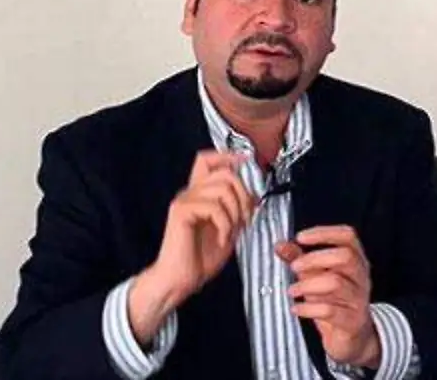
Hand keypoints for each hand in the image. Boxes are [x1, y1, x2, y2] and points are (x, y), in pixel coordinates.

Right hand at [128, 151, 255, 343]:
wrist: (181, 280)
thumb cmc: (200, 258)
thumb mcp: (229, 230)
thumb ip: (239, 211)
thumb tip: (255, 195)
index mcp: (200, 195)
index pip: (207, 160)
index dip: (227, 156)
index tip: (245, 160)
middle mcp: (190, 193)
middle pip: (224, 173)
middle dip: (243, 194)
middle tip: (245, 219)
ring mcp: (184, 201)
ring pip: (222, 189)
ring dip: (235, 212)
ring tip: (231, 232)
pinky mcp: (181, 212)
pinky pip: (214, 207)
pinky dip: (225, 225)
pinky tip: (221, 240)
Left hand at [277, 225, 379, 367]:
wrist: (354, 337)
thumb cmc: (335, 302)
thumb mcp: (317, 277)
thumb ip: (300, 259)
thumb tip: (280, 245)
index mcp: (356, 260)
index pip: (347, 236)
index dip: (324, 233)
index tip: (300, 237)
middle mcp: (361, 276)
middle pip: (345, 256)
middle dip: (315, 258)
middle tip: (294, 267)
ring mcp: (358, 299)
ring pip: (336, 283)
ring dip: (308, 284)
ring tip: (292, 290)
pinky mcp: (352, 320)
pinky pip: (330, 311)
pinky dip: (309, 308)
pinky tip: (296, 309)